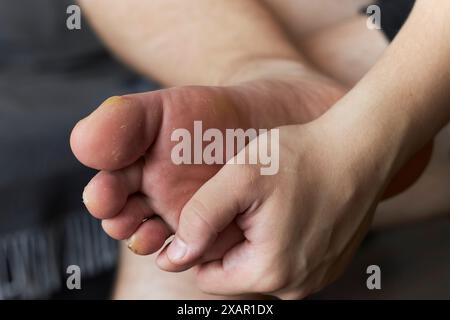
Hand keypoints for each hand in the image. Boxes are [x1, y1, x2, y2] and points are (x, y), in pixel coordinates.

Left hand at [156, 112, 401, 298]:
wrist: (360, 149)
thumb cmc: (301, 159)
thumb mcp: (239, 179)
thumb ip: (200, 219)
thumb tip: (174, 258)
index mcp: (269, 272)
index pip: (208, 277)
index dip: (202, 243)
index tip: (217, 211)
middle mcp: (297, 287)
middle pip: (236, 272)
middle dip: (230, 241)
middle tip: (245, 202)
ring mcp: (317, 277)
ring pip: (262, 265)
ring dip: (255, 239)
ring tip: (270, 203)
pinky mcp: (329, 263)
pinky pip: (288, 260)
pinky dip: (280, 238)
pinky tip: (290, 208)